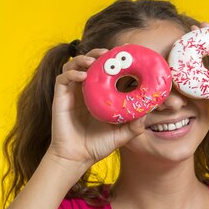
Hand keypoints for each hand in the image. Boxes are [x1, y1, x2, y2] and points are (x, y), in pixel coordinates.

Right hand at [47, 48, 147, 166]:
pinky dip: (72, 73)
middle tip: (110, 53)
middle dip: (99, 53)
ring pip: (75, 65)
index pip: (108, 71)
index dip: (116, 60)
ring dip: (84, 58)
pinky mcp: (60, 97)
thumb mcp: (122, 135)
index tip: (128, 51)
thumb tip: (148, 113)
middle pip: (90, 62)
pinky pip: (63, 78)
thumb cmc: (98, 145)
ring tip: (94, 60)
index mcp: (101, 95)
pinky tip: (83, 76)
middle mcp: (87, 90)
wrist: (76, 157)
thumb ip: (135, 126)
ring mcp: (73, 92)